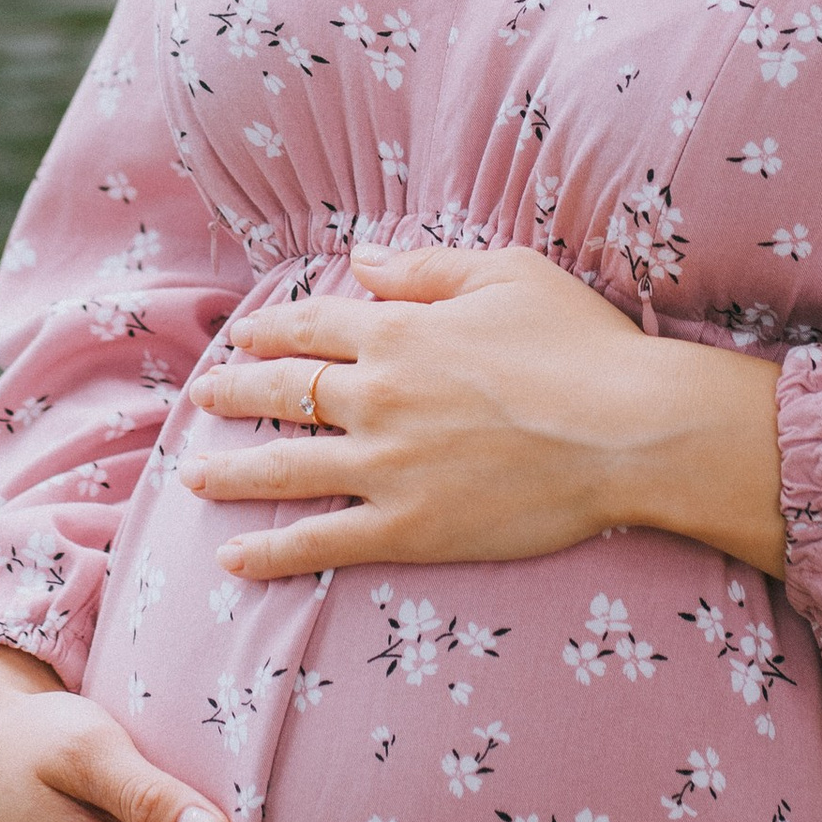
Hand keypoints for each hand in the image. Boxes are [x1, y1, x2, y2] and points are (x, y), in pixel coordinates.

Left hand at [185, 243, 784, 583]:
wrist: (628, 429)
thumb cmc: (581, 343)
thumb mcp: (505, 274)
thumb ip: (425, 268)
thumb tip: (361, 261)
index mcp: (399, 330)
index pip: (311, 326)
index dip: (270, 329)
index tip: (242, 335)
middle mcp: (377, 395)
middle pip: (284, 392)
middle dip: (234, 392)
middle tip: (201, 398)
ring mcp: (387, 467)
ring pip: (285, 468)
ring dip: (232, 470)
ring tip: (194, 474)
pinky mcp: (409, 528)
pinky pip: (322, 542)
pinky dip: (273, 551)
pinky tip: (234, 559)